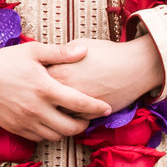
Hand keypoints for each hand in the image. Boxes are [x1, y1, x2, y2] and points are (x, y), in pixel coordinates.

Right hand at [0, 42, 109, 141]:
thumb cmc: (6, 60)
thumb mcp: (33, 51)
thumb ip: (61, 53)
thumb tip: (84, 50)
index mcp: (45, 88)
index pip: (80, 103)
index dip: (97, 108)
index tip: (107, 108)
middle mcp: (36, 108)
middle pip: (71, 128)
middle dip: (84, 125)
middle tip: (87, 118)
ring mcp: (25, 121)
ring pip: (55, 136)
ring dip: (66, 131)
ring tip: (70, 121)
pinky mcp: (15, 128)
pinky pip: (38, 138)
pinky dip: (49, 133)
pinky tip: (51, 123)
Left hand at [43, 35, 165, 113]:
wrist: (135, 67)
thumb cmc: (108, 53)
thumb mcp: (80, 45)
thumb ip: (61, 54)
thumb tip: (49, 59)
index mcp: (59, 71)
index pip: (34, 79)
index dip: (32, 78)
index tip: (31, 78)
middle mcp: (64, 91)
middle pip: (40, 100)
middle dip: (37, 98)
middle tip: (35, 95)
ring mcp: (76, 106)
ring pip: (54, 114)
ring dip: (50, 112)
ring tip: (48, 107)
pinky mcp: (88, 116)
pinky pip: (71, 122)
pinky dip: (67, 119)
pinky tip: (66, 113)